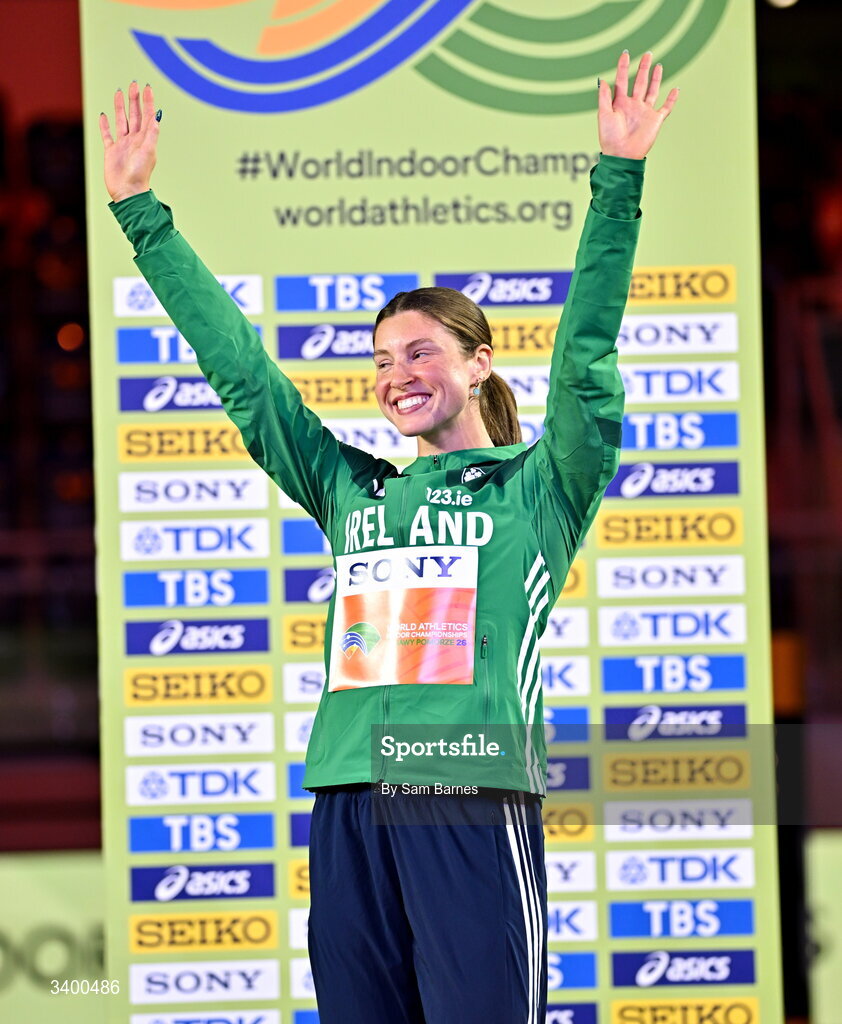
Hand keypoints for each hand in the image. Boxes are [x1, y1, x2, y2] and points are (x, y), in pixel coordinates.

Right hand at [100, 82, 159, 201]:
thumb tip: (156, 117)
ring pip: (121, 121)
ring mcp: (122, 145)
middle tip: (133, 84)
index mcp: (145, 139)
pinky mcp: (111, 151)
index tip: (147, 88)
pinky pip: (107, 135)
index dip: (148, 102)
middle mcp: (134, 140)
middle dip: (134, 100)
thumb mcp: (148, 152)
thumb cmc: (139, 174)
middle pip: (134, 115)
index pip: (147, 116)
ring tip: (119, 93)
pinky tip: (103, 115)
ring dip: (120, 107)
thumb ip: (152, 134)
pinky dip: (105, 125)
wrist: (127, 191)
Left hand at [598, 52, 678, 159]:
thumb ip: (604, 97)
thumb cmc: (610, 137)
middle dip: (643, 68)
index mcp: (620, 103)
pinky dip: (672, 99)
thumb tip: (603, 80)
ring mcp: (645, 112)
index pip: (622, 81)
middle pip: (639, 82)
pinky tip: (675, 89)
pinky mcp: (655, 120)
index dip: (623, 67)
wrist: (622, 154)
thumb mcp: (604, 114)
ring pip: (652, 91)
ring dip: (655, 78)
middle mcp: (633, 105)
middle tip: (647, 54)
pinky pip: (666, 107)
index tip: (626, 54)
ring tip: (658, 65)